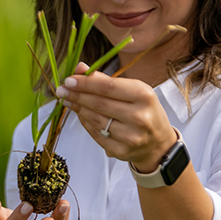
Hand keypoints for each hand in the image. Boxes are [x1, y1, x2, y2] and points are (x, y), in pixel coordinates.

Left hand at [56, 62, 176, 172]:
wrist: (158, 144)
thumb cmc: (144, 111)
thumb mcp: (133, 90)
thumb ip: (106, 80)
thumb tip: (80, 68)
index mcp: (144, 96)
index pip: (108, 87)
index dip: (86, 83)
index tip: (69, 79)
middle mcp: (140, 117)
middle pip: (99, 103)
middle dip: (77, 95)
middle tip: (62, 89)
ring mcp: (131, 137)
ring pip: (95, 120)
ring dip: (78, 108)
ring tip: (67, 99)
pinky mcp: (121, 151)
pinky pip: (96, 134)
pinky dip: (85, 122)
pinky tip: (79, 114)